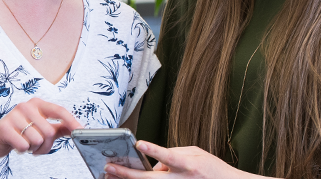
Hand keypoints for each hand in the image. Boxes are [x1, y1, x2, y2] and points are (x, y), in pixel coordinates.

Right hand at [0, 98, 82, 160]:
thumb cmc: (19, 132)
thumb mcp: (40, 127)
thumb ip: (59, 127)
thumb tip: (77, 128)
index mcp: (37, 104)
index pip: (59, 110)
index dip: (71, 121)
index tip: (81, 131)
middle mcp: (26, 106)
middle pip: (49, 131)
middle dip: (45, 144)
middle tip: (36, 145)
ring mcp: (14, 115)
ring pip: (37, 140)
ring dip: (33, 148)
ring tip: (25, 143)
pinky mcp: (4, 127)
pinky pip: (24, 145)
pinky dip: (23, 150)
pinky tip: (17, 145)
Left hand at [104, 141, 267, 178]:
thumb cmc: (211, 168)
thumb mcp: (195, 153)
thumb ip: (172, 153)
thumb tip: (153, 165)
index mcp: (188, 165)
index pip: (168, 156)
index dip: (153, 151)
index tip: (139, 145)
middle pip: (149, 178)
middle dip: (127, 173)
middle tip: (109, 168)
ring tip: (110, 176)